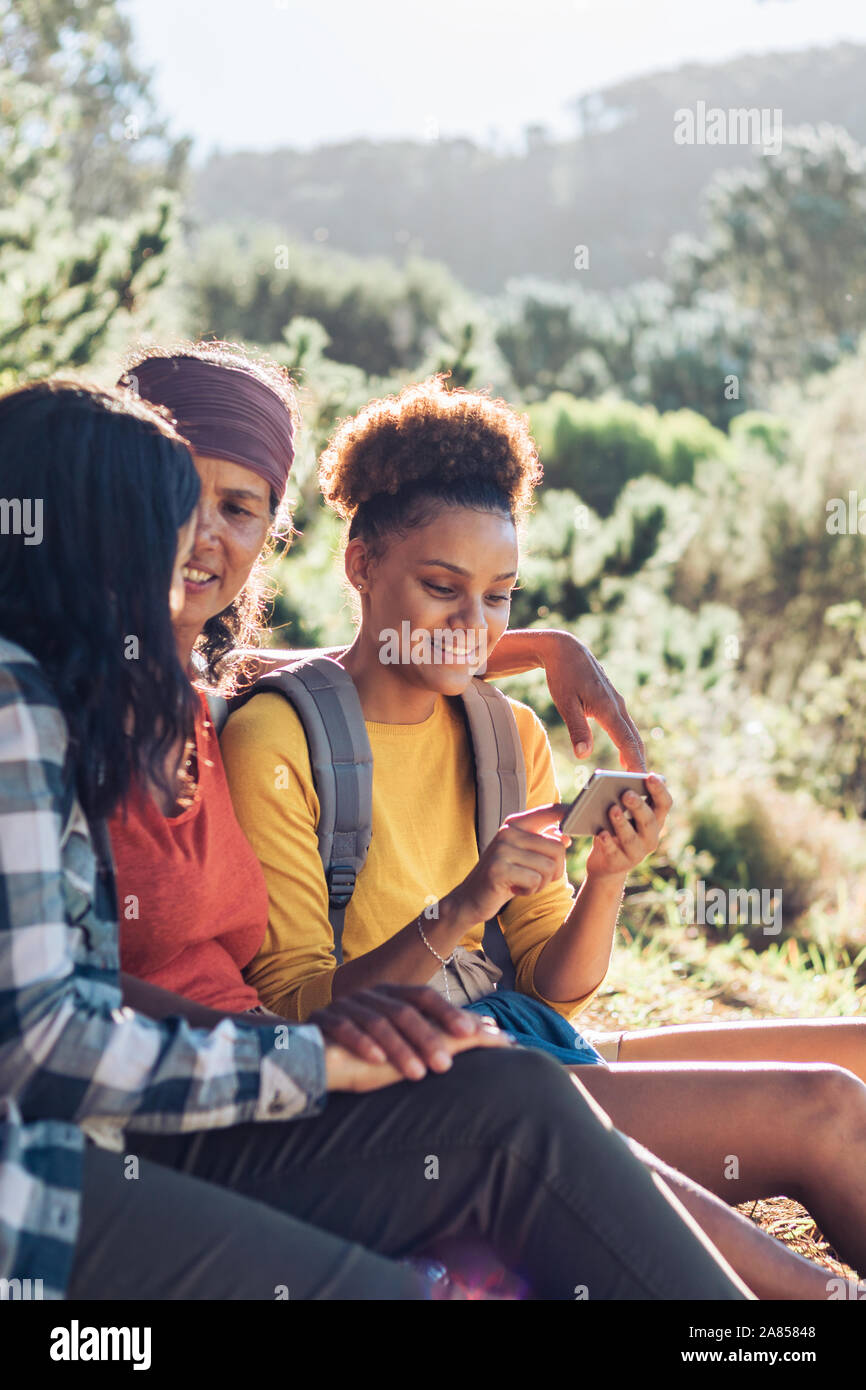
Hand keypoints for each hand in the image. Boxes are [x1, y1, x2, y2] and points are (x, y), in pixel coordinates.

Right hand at [312, 983, 510, 1084]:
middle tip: (445, 1065)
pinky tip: (377, 1061)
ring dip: (399, 1048)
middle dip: (426, 1037)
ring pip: (377, 1022)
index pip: (424, 997)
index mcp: (392, 994)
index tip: (472, 1034)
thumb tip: (491, 1028)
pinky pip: (344, 1029)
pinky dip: (362, 1044)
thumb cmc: (370, 1049)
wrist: (315, 1050)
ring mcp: (346, 1005)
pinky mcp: (324, 1020)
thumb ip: (442, 1031)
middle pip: (403, 1011)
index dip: (448, 1013)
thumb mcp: (408, 1040)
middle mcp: (371, 995)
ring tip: (417, 1074)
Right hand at [450, 803, 570, 925]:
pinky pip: (535, 881)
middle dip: (554, 871)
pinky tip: (514, 890)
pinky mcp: (499, 869)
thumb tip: (567, 836)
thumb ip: (542, 843)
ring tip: (522, 883)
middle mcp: (509, 831)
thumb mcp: (523, 856)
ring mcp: (502, 849)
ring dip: (541, 883)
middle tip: (536, 879)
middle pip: (558, 848)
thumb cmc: (503, 877)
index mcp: (516, 824)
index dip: (571, 812)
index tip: (585, 813)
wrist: (470, 899)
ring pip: (548, 867)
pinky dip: (530, 891)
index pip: (552, 811)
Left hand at [538, 631, 645, 770]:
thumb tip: (583, 755)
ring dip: (636, 754)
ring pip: (632, 733)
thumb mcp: (565, 703)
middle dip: (639, 763)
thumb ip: (577, 729)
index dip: (635, 762)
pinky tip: (626, 757)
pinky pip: (625, 727)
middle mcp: (617, 706)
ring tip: (636, 778)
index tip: (640, 780)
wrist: (566, 650)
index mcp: (608, 708)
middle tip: (643, 788)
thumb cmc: (563, 676)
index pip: (627, 741)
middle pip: (635, 739)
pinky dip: (629, 744)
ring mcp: (617, 704)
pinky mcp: (612, 703)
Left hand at [584, 773, 670, 879]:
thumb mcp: (623, 812)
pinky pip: (614, 853)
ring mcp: (637, 853)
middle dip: (638, 806)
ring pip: (631, 838)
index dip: (659, 790)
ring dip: (622, 823)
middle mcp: (650, 837)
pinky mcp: (619, 864)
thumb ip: (626, 795)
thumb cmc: (615, 828)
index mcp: (655, 820)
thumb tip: (622, 777)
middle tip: (626, 793)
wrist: (606, 862)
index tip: (650, 776)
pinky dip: (608, 842)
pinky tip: (601, 832)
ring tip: (612, 809)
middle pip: (648, 821)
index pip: (664, 804)